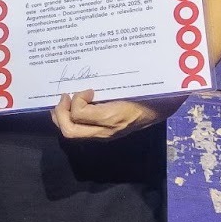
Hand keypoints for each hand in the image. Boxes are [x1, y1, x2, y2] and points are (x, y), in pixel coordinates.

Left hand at [51, 90, 176, 140]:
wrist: (160, 108)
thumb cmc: (144, 95)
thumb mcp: (127, 89)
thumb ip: (106, 89)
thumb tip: (84, 86)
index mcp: (112, 117)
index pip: (80, 114)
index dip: (76, 100)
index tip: (87, 90)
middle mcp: (106, 130)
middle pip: (70, 131)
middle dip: (60, 113)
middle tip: (65, 96)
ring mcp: (104, 134)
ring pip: (72, 133)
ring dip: (62, 117)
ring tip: (65, 101)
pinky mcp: (104, 134)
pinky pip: (80, 130)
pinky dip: (70, 118)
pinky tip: (73, 106)